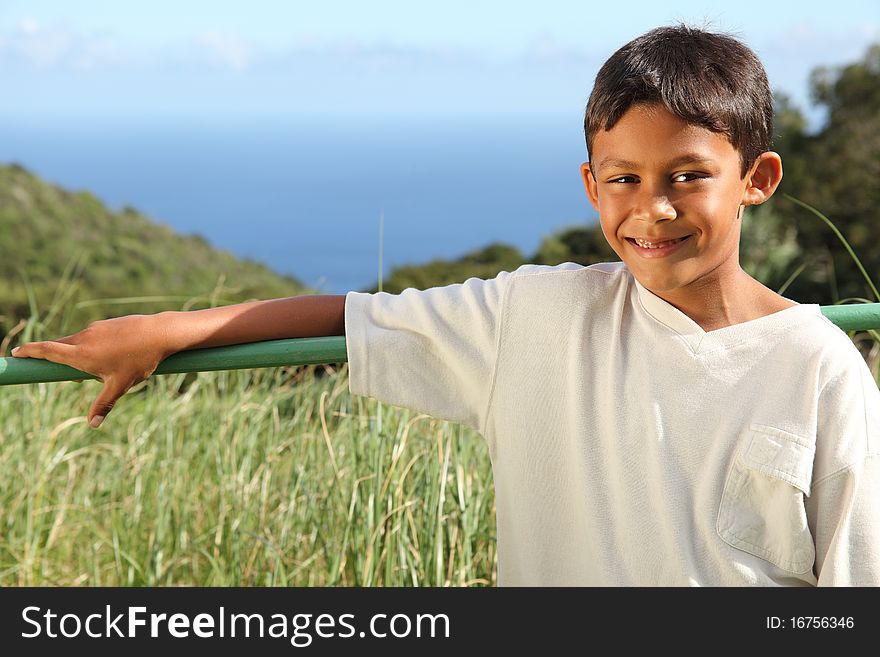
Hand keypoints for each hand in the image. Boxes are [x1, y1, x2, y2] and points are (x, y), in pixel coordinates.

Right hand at [11, 313, 172, 427]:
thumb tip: (92, 425)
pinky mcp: (108, 323)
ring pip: (78, 342)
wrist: (161, 333)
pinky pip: (93, 336)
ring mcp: (96, 328)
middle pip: (60, 347)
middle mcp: (84, 337)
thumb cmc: (139, 360)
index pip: (46, 350)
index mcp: (81, 353)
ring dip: (79, 354)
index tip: (16, 353)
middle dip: (57, 359)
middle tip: (64, 374)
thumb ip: (104, 405)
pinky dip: (93, 346)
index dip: (29, 351)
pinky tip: (113, 356)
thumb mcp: (120, 386)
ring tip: (99, 369)